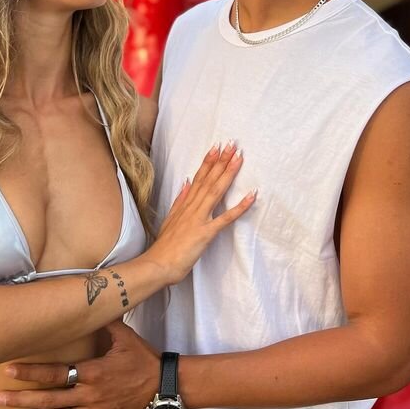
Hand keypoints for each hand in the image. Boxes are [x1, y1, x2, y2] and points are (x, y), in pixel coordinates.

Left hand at [0, 321, 159, 408]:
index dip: (32, 372)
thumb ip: (104, 322)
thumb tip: (89, 301)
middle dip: (22, 399)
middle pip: (50, 399)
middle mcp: (90, 395)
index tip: (9, 370)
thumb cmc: (143, 359)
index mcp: (93, 373)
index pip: (56, 373)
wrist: (164, 387)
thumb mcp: (125, 336)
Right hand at [149, 141, 255, 283]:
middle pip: (208, 180)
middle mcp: (192, 208)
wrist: (158, 263)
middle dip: (221, 161)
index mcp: (185, 204)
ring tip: (238, 158)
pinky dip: (239, 207)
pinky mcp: (205, 233)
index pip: (198, 178)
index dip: (208, 162)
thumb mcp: (170, 218)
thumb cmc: (165, 246)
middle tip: (232, 144)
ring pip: (215, 191)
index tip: (216, 148)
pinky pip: (225, 218)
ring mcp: (199, 219)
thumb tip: (186, 183)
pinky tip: (251, 196)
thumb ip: (179, 200)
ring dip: (228, 174)